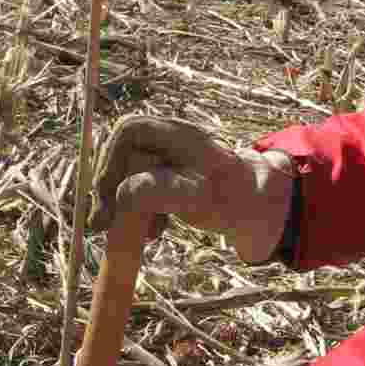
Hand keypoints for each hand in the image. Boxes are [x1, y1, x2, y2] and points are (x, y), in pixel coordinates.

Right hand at [87, 115, 294, 263]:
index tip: (107, 202)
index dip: (109, 164)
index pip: (127, 132)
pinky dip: (139, 210)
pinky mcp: (167, 174)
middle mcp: (169, 138)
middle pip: (120, 153)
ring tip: (142, 233)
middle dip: (111, 189)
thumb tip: (120, 194)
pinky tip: (154, 231)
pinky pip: (138, 186)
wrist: (259, 207)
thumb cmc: (234, 198)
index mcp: (177, 134)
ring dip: (124, 204)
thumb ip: (158, 191)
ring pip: (126, 172)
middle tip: (105, 224)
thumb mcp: (196, 198)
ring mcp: (167, 155)